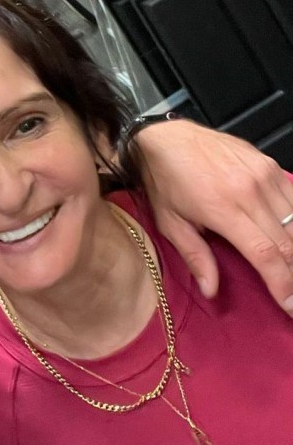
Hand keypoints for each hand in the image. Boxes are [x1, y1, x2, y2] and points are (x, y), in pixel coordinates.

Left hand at [133, 120, 292, 309]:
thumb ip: (195, 256)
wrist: (165, 138)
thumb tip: (211, 290)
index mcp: (224, 209)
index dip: (283, 283)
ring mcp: (264, 174)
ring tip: (291, 270)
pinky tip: (290, 238)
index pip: (266, 254)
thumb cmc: (164, 182)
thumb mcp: (169, 222)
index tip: (290, 306)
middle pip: (288, 242)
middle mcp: (250, 190)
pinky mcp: (269, 164)